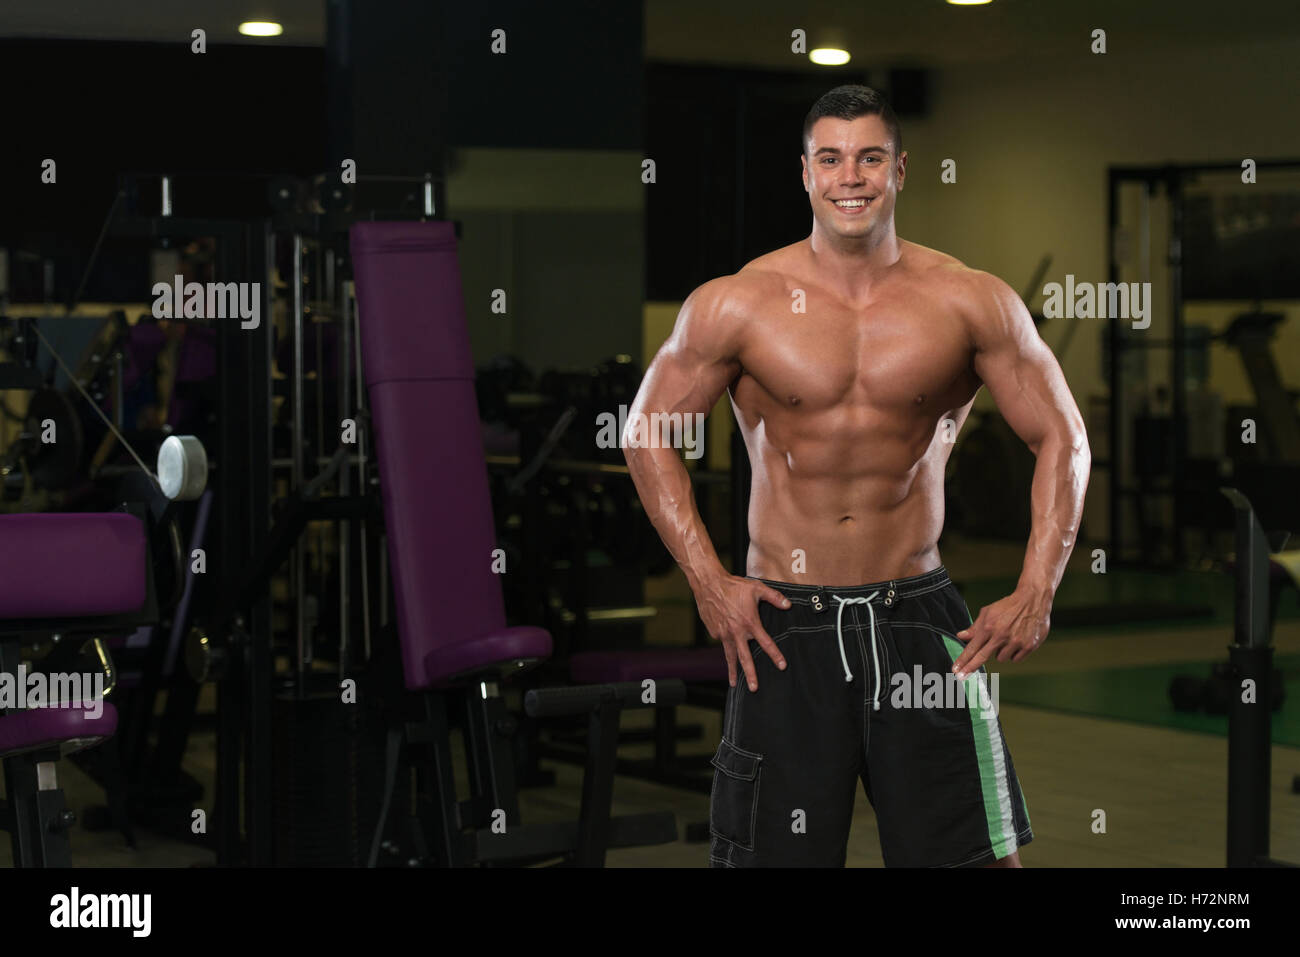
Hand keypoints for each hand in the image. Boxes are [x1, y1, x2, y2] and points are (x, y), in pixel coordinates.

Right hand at [694, 575, 790, 690]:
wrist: (708, 584)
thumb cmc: (733, 585)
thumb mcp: (757, 588)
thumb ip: (774, 597)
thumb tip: (788, 605)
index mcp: (750, 623)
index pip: (766, 643)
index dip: (775, 655)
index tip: (782, 666)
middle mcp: (736, 632)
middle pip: (745, 658)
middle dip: (750, 675)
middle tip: (754, 688)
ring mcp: (723, 633)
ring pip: (730, 656)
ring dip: (732, 671)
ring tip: (734, 684)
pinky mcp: (714, 632)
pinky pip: (722, 641)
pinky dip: (726, 643)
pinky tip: (727, 637)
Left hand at [951, 586, 1051, 678]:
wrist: (1032, 600)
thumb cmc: (1008, 606)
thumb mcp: (988, 612)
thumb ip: (975, 627)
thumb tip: (961, 636)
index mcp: (989, 627)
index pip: (972, 648)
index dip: (963, 660)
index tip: (955, 670)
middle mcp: (1001, 636)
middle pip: (982, 657)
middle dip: (970, 668)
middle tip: (960, 677)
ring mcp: (1015, 642)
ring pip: (1001, 659)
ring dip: (1001, 652)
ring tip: (1006, 638)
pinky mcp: (1028, 646)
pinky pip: (1015, 659)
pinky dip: (1014, 653)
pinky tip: (1017, 641)